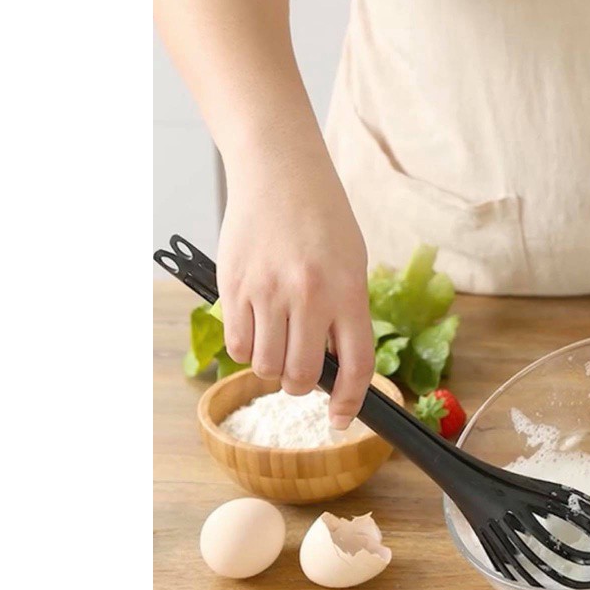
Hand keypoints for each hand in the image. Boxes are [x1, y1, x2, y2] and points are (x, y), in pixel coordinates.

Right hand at [216, 154, 374, 430]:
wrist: (279, 171)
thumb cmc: (321, 218)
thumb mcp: (351, 263)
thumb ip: (344, 314)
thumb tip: (334, 367)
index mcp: (348, 291)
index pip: (356, 366)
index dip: (349, 402)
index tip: (339, 419)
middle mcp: (308, 296)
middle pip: (302, 376)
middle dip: (301, 385)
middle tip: (300, 372)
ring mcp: (268, 292)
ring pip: (265, 367)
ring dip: (272, 368)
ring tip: (277, 345)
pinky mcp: (234, 287)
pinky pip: (237, 345)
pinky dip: (246, 348)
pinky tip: (255, 327)